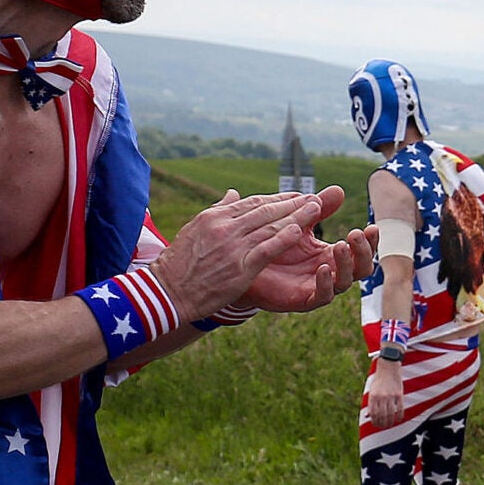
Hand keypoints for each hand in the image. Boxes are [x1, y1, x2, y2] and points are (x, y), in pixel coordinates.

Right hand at [152, 190, 325, 321]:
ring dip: (296, 216)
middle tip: (314, 198)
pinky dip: (284, 239)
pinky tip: (300, 232)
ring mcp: (233, 247)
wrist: (166, 291)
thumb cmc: (179, 263)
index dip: (277, 198)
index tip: (296, 195)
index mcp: (214, 217)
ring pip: (270, 226)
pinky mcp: (240, 267)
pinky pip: (267, 249)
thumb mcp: (195, 229)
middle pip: (265, 211)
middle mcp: (225, 227)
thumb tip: (234, 193)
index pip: (252, 203)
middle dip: (292, 203)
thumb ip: (219, 211)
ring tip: (316, 209)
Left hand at [235, 189, 376, 313]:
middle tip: (355, 234)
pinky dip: (326, 283)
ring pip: (345, 282)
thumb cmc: (273, 244)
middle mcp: (330, 272)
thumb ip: (318, 208)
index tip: (372, 227)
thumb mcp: (298, 222)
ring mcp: (319, 287)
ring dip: (346, 264)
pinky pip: (323, 296)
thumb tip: (339, 190)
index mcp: (332, 254)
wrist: (245, 263)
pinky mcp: (304, 299)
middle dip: (363, 252)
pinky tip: (323, 267)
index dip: (370, 241)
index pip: (360, 251)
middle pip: (361, 268)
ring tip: (340, 244)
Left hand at [367, 359, 404, 428]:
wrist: (388, 368)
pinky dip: (399, 416)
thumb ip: (370, 404)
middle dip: (382, 423)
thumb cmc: (379, 381)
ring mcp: (391, 396)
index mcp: (373, 396)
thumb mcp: (372, 391)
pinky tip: (398, 419)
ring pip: (391, 414)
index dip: (375, 421)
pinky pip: (400, 409)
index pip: (373, 414)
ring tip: (390, 424)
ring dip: (390, 421)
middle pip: (382, 415)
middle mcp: (381, 397)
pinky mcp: (399, 395)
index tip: (376, 425)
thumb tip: (368, 416)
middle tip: (383, 426)